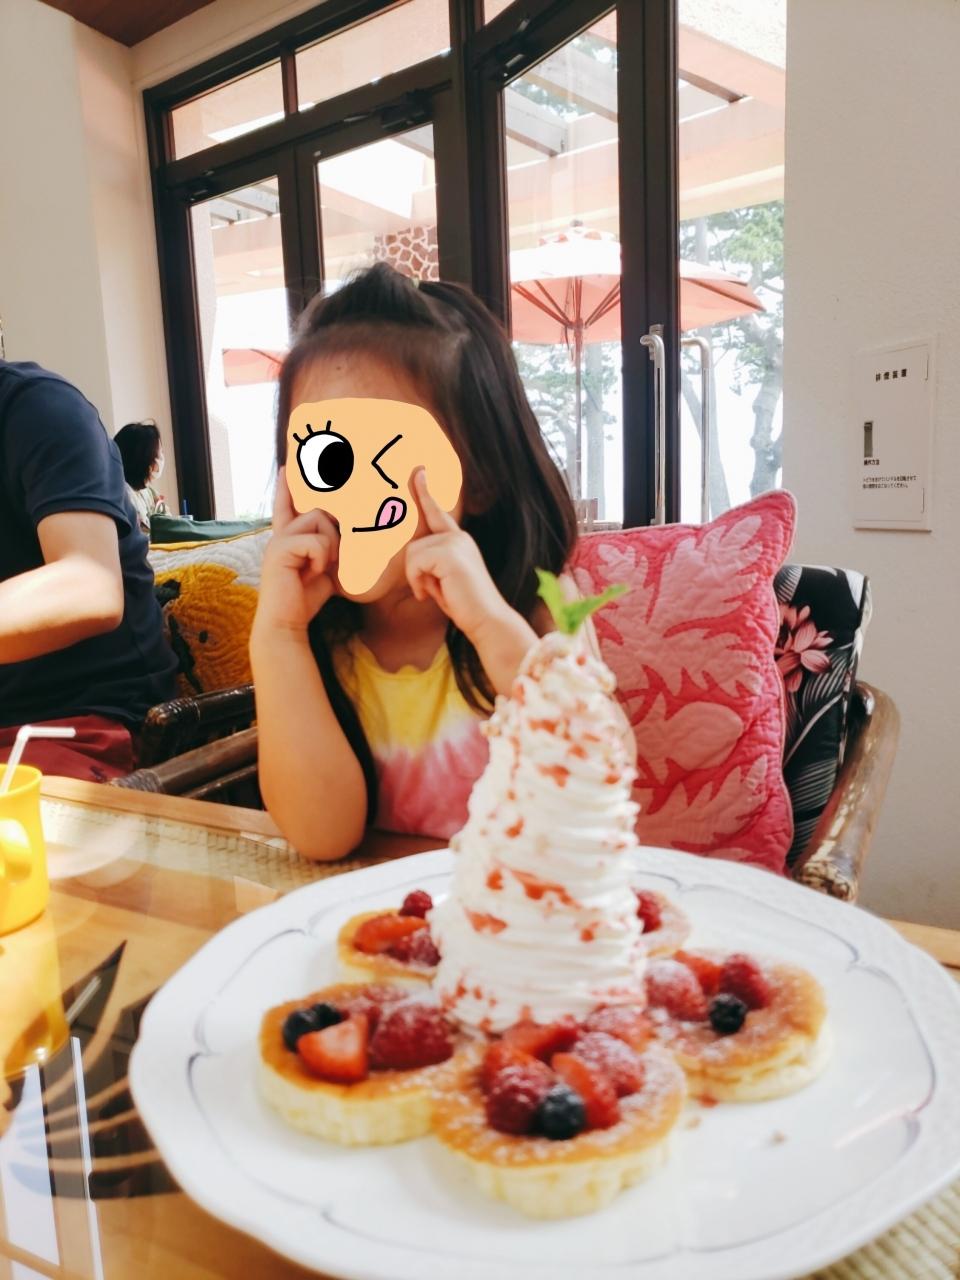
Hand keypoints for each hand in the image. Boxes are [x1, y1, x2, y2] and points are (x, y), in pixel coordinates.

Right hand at [254, 474, 338, 635]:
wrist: (285, 623)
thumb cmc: (306, 598)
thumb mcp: (324, 568)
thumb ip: (329, 548)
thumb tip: (345, 534)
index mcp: (287, 537)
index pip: (288, 505)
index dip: (288, 486)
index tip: (288, 467)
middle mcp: (279, 534)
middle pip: (319, 510)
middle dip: (334, 532)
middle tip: (327, 559)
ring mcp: (277, 539)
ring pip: (320, 521)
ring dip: (330, 546)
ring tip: (320, 568)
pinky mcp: (279, 549)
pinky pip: (316, 542)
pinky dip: (322, 559)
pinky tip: (312, 574)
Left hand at [405, 471, 536, 696]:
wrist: (486, 619)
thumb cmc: (465, 606)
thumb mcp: (443, 580)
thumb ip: (430, 564)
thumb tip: (412, 555)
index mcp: (459, 541)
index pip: (437, 513)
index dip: (425, 491)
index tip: (419, 470)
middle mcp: (458, 537)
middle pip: (415, 544)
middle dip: (415, 572)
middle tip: (429, 591)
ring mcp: (455, 543)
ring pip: (414, 553)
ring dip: (416, 578)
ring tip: (432, 592)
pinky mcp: (450, 554)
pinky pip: (416, 562)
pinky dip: (418, 581)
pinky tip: (430, 594)